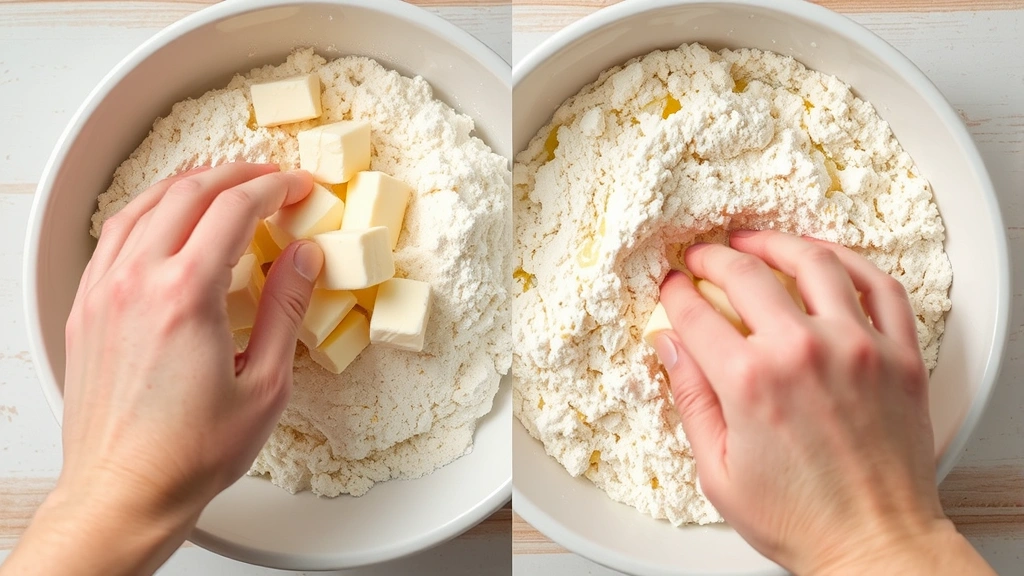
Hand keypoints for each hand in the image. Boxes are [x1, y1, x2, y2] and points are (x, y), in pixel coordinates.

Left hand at [3, 163, 322, 575]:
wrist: (123, 491)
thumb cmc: (191, 452)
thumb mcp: (265, 383)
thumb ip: (287, 309)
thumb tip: (304, 257)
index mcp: (187, 296)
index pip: (235, 209)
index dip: (273, 188)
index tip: (297, 187)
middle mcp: (138, 282)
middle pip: (189, 194)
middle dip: (236, 174)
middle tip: (269, 177)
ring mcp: (103, 291)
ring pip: (144, 204)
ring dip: (189, 184)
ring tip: (221, 182)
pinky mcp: (85, 307)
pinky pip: (114, 235)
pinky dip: (148, 211)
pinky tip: (166, 218)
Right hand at [654, 230, 991, 574]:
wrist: (875, 543)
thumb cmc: (800, 519)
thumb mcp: (718, 472)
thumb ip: (691, 401)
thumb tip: (669, 348)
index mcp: (750, 383)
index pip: (697, 314)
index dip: (676, 294)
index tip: (672, 287)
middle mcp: (803, 352)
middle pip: (747, 275)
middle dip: (714, 257)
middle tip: (703, 255)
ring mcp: (857, 347)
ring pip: (814, 262)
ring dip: (777, 243)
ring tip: (756, 241)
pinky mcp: (899, 354)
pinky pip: (880, 286)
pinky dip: (851, 262)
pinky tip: (827, 258)